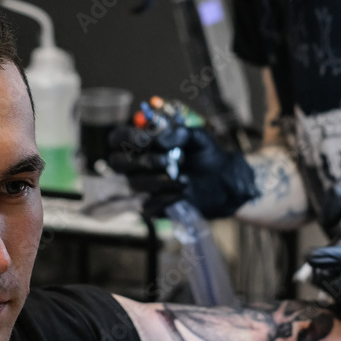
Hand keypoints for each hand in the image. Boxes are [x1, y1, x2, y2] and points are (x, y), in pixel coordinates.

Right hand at [108, 123, 258, 218]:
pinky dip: (166, 197)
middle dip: (143, 161)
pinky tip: (182, 191)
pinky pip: (147, 205)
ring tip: (182, 177)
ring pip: (132, 184)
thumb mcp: (197, 137)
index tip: (149, 139)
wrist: (224, 181)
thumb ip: (178, 132)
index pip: (117, 138)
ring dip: (158, 180)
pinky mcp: (152, 207)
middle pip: (116, 163)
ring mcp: (142, 187)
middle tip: (168, 160)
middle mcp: (137, 164)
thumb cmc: (207, 154)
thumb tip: (158, 136)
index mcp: (142, 143)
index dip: (128, 138)